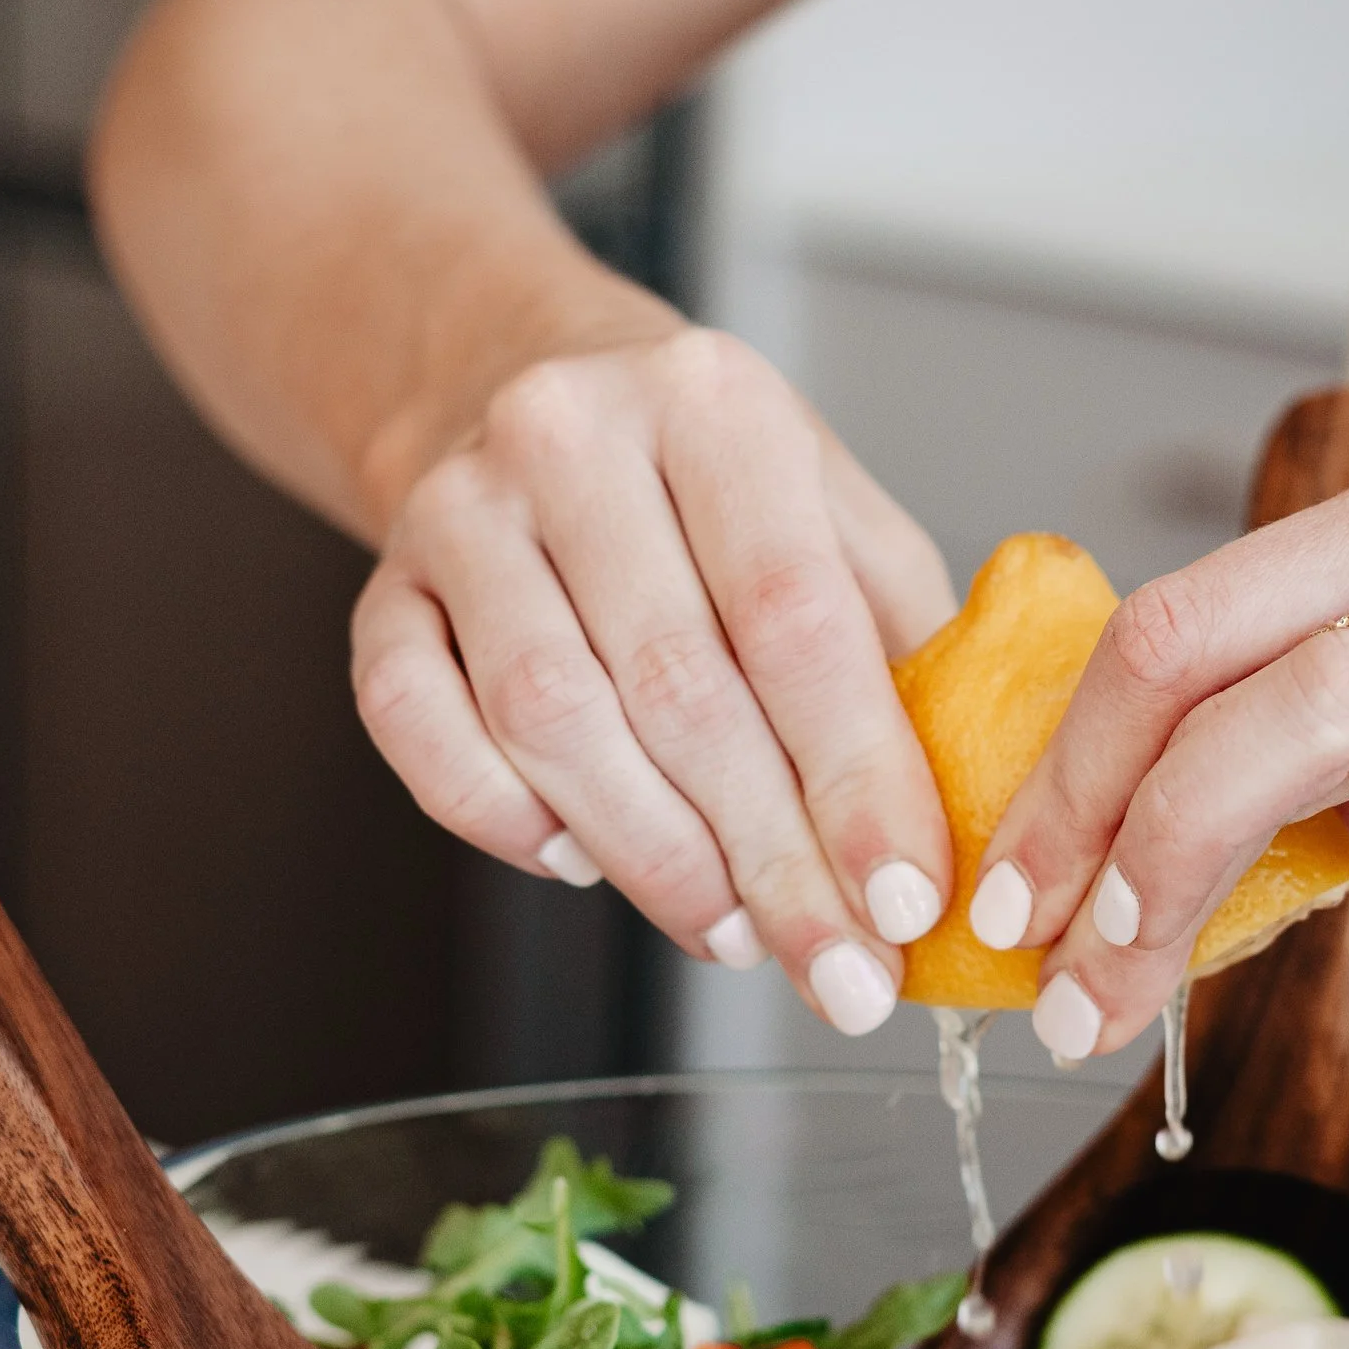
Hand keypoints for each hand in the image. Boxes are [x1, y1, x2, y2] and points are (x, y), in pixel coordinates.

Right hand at [351, 329, 956, 1030]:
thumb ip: (901, 639)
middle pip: (676, 688)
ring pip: (549, 722)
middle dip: (771, 859)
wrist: (518, 380)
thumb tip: (969, 815)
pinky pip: (420, 731)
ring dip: (652, 858)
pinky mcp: (380, 589)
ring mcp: (457, 509)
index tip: (903, 903)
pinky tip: (583, 862)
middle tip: (836, 968)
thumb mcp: (832, 509)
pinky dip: (506, 820)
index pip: (794, 615)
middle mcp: (570, 434)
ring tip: (734, 929)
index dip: (856, 778)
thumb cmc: (705, 478)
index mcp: (713, 402)